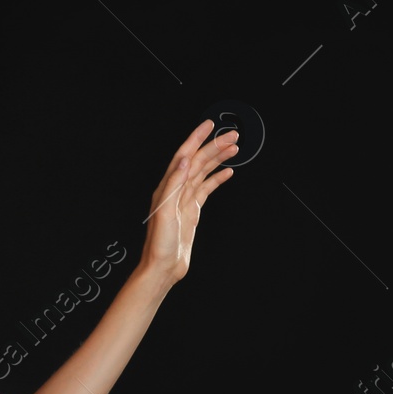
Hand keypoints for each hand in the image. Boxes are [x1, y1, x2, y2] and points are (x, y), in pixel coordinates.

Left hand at [139, 119, 236, 286]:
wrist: (163, 268)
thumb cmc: (159, 244)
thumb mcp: (164, 211)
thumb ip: (174, 184)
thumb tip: (184, 160)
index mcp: (167, 187)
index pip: (184, 155)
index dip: (196, 138)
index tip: (209, 125)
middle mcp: (175, 190)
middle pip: (198, 161)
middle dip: (215, 146)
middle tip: (233, 136)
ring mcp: (184, 200)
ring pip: (204, 172)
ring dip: (218, 159)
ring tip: (234, 148)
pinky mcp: (191, 211)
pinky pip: (206, 189)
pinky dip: (217, 179)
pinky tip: (227, 172)